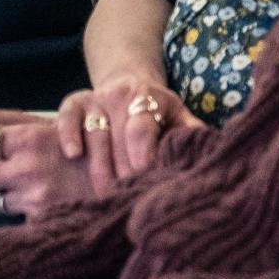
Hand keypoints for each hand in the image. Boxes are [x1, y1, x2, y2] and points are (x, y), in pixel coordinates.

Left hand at [0, 112, 94, 219]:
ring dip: (8, 197)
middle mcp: (25, 169)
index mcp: (28, 139)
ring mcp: (33, 197)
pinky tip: (47, 206)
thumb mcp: (59, 121)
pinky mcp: (44, 220)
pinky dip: (30, 214)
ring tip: (31, 191)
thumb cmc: (98, 136)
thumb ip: (17, 118)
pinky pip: (21, 221)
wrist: (138, 171)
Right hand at [54, 77, 202, 190]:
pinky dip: (68, 134)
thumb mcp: (178, 115)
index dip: (142, 155)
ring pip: (93, 134)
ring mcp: (96, 98)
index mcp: (149, 97)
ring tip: (105, 195)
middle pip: (116, 138)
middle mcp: (121, 95)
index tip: (145, 179)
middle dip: (121, 171)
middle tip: (126, 197)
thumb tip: (211, 151)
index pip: (141, 129)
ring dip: (98, 167)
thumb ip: (191, 132)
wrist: (130, 81)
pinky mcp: (75, 102)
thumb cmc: (159, 109)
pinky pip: (67, 116)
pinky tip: (73, 155)